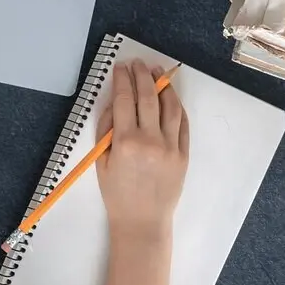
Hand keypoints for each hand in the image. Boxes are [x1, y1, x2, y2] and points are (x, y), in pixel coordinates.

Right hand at [96, 59, 188, 237]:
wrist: (142, 221)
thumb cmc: (116, 193)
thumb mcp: (101, 161)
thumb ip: (106, 129)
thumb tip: (114, 102)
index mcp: (124, 142)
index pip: (124, 100)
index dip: (121, 80)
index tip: (120, 67)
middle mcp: (150, 140)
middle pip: (148, 98)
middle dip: (142, 76)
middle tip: (138, 63)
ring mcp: (170, 147)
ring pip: (170, 106)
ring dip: (163, 86)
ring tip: (158, 72)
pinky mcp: (183, 154)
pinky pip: (182, 124)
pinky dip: (176, 106)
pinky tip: (170, 97)